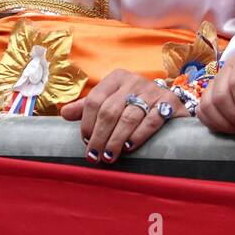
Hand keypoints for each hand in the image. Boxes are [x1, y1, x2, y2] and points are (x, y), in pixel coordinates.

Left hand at [60, 69, 185, 164]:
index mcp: (117, 78)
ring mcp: (152, 91)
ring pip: (128, 118)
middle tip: (94, 155)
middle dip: (99, 136)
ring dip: (115, 140)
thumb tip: (63, 113)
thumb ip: (88, 107)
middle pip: (109, 111)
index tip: (85, 141)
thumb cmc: (135, 103)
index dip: (87, 123)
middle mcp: (134, 81)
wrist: (170, 101)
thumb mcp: (112, 100)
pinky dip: (138, 135)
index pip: (94, 100)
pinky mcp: (169, 102)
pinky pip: (150, 121)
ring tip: (108, 156)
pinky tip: (129, 147)